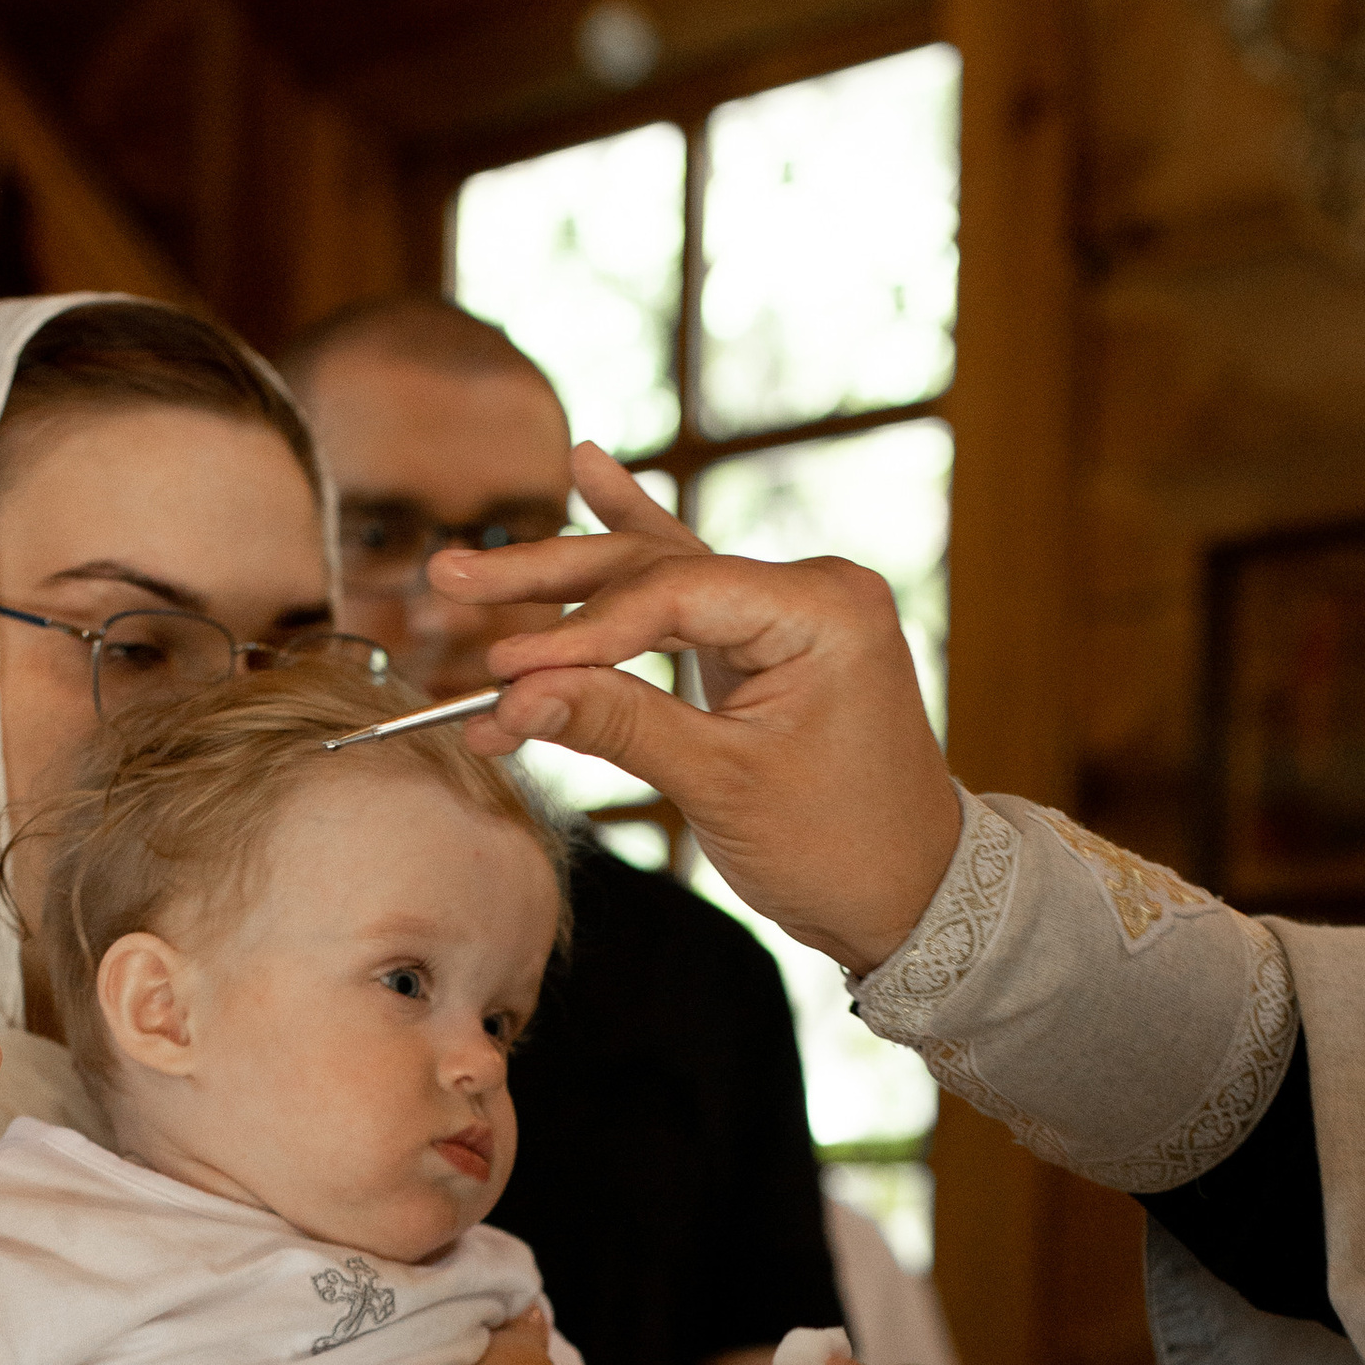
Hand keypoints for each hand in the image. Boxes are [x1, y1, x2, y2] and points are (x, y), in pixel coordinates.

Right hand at [432, 447, 962, 975]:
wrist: (913, 891)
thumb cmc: (839, 846)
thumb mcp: (721, 787)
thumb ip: (619, 726)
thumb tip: (513, 696)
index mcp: (821, 610)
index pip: (669, 596)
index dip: (576, 634)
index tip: (501, 672)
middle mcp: (810, 590)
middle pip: (652, 567)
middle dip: (548, 583)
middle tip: (452, 577)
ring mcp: (790, 610)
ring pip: (657, 579)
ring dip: (567, 582)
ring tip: (477, 563)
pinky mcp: (768, 641)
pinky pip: (688, 589)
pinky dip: (635, 548)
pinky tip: (593, 473)